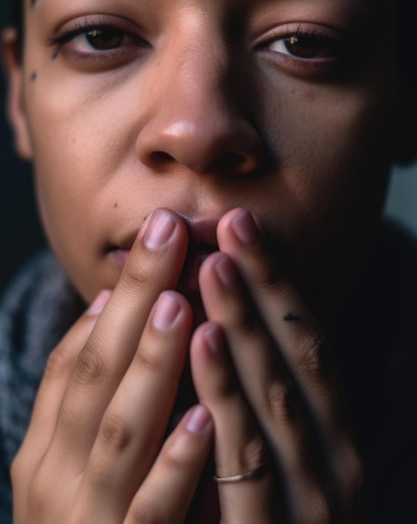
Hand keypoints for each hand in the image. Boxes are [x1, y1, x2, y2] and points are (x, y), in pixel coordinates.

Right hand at [12, 210, 213, 523]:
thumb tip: (111, 307)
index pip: (78, 355)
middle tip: (168, 234)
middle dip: (135, 300)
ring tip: (178, 303)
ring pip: (120, 429)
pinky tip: (200, 416)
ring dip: (149, 363)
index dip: (117, 295)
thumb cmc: (88, 517)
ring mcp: (86, 517)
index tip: (155, 238)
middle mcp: (56, 473)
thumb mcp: (75, 453)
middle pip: (98, 371)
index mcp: (48, 442)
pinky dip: (173, 462)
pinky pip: (150, 510)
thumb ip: (90, 387)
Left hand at [191, 208, 366, 523]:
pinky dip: (222, 392)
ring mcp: (307, 500)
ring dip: (243, 326)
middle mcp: (332, 462)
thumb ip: (267, 402)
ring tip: (212, 265)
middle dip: (262, 289)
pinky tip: (200, 341)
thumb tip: (231, 325)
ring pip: (271, 397)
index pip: (307, 345)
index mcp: (334, 437)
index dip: (278, 285)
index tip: (244, 230)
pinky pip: (241, 455)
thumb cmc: (284, 523)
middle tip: (232, 223)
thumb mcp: (288, 459)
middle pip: (294, 359)